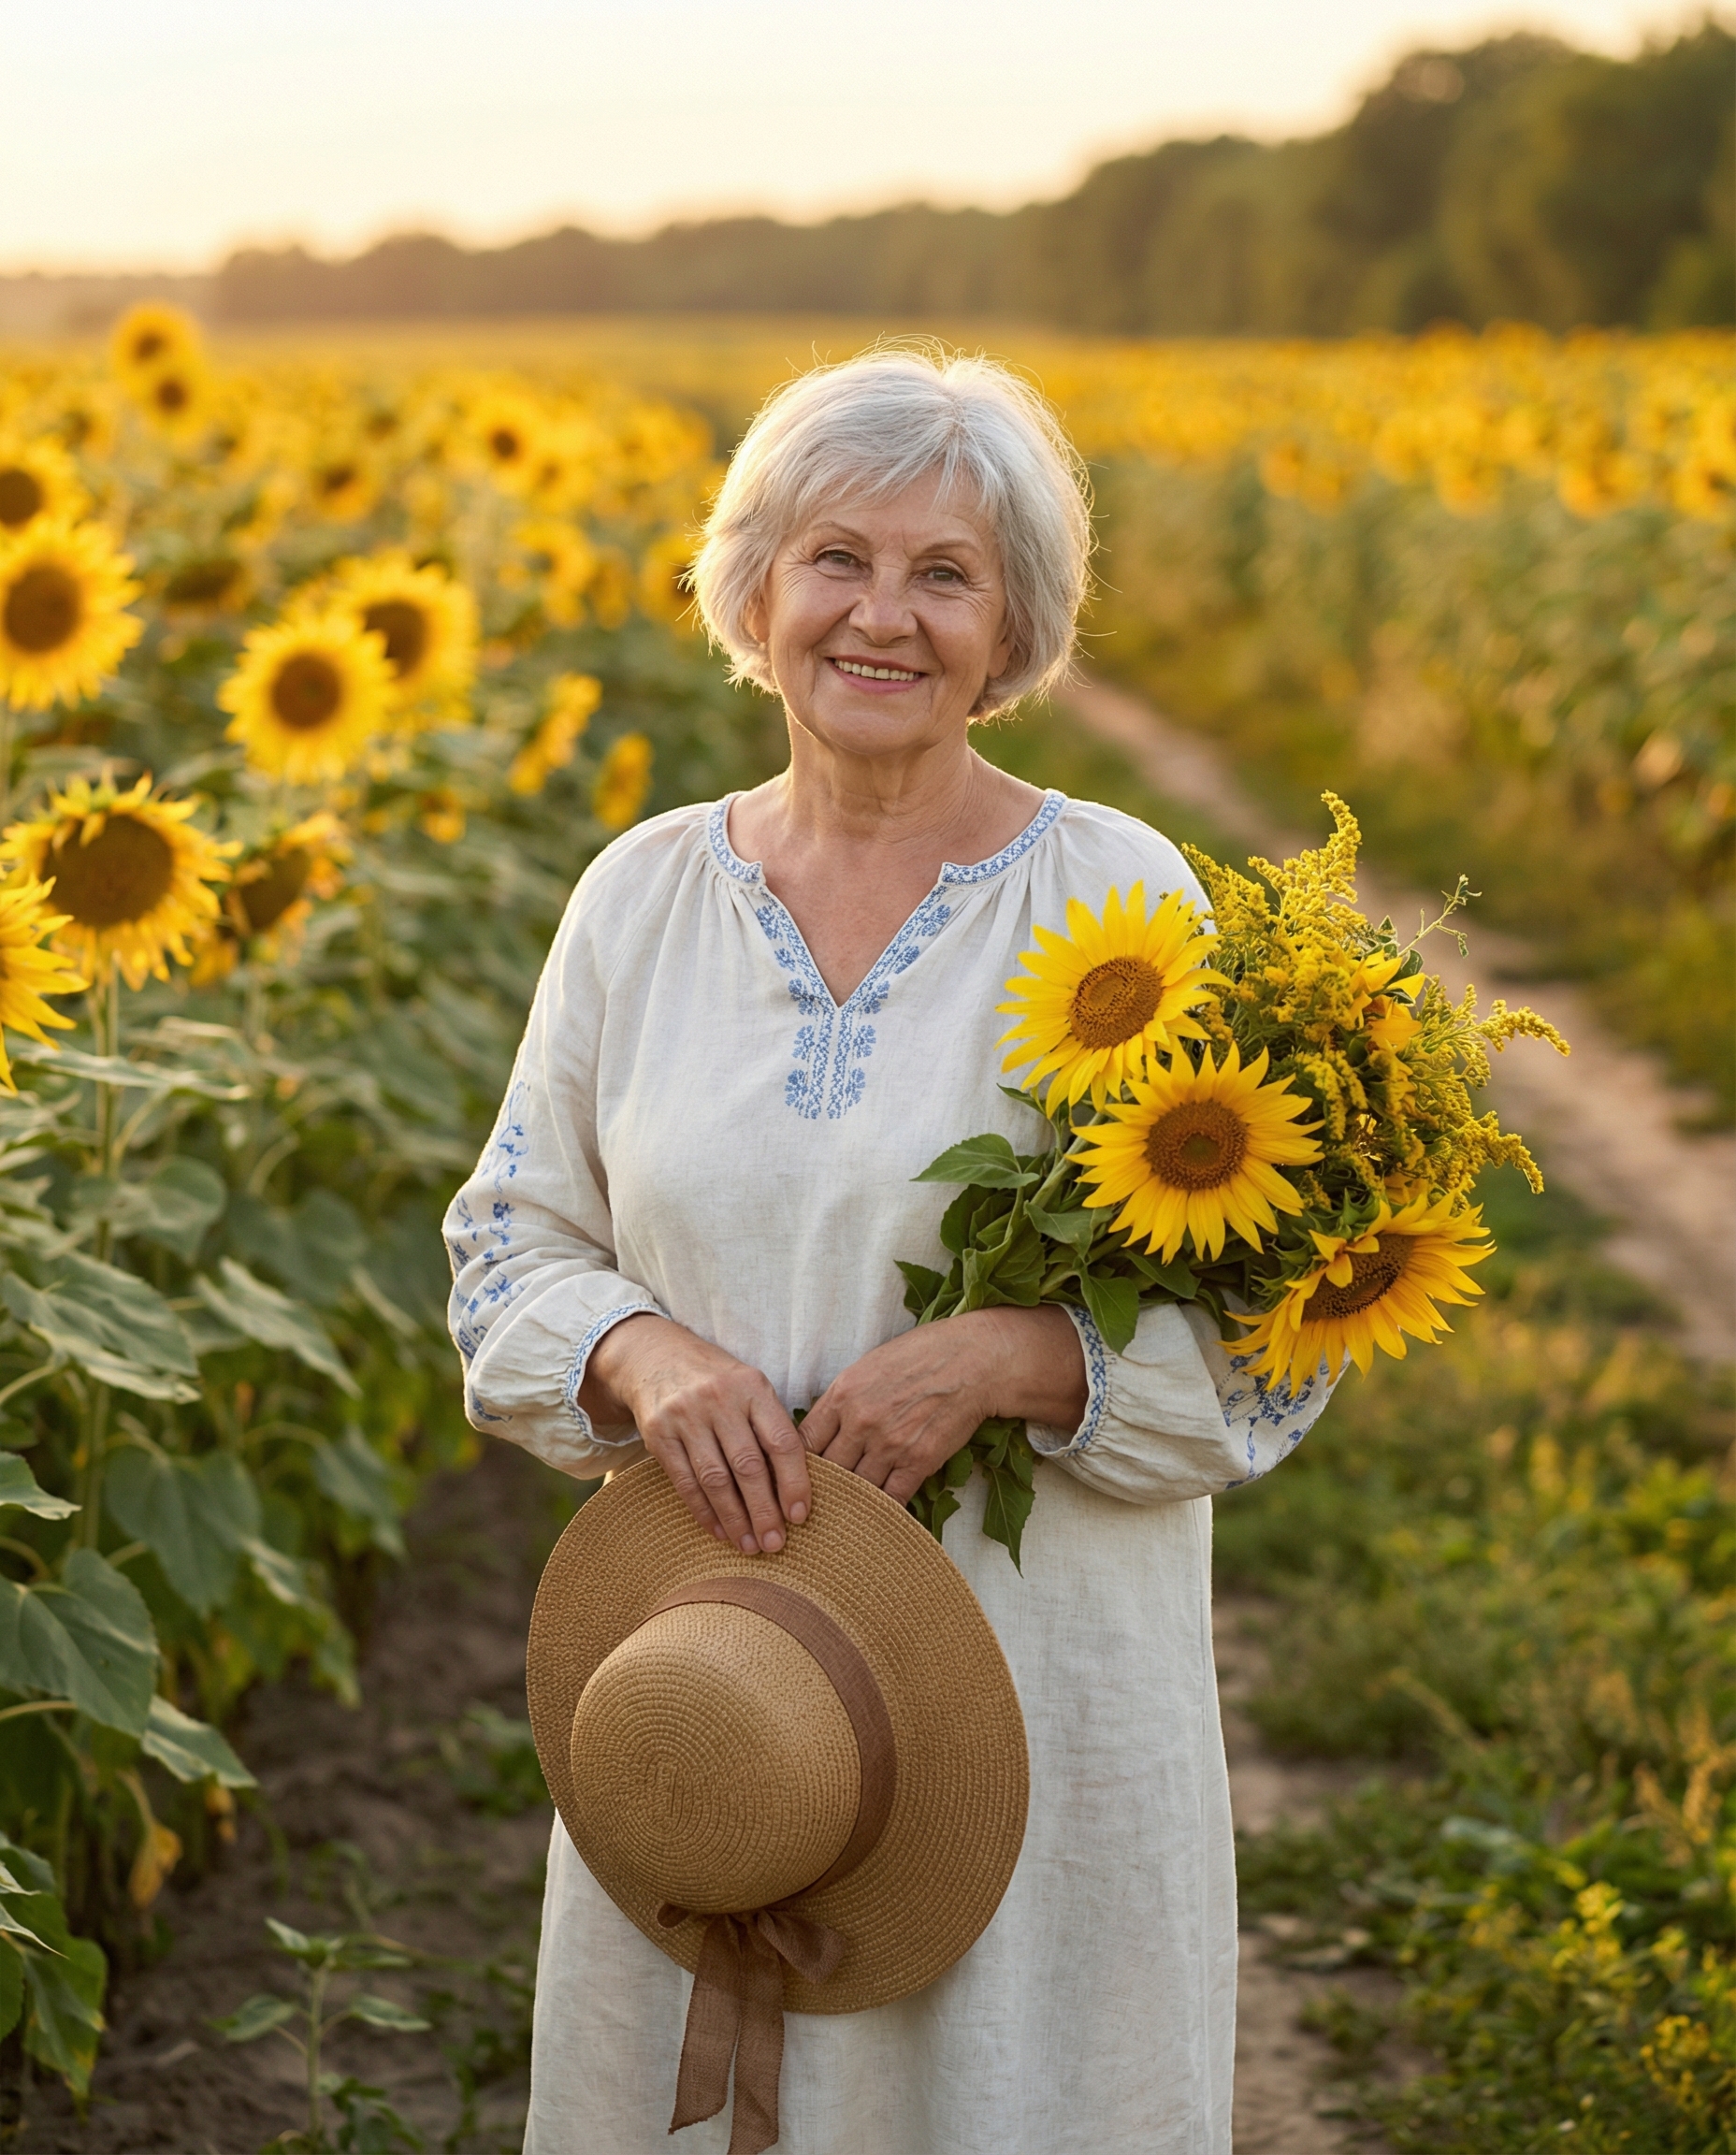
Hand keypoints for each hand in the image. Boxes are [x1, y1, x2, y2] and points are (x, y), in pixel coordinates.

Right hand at [581, 1315, 809, 1554]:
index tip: (800, 1516)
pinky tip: (719, 1531)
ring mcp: (685, 1416)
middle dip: (764, 1511)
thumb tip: (796, 1487)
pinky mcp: (658, 1434)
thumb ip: (770, 1426)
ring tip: (750, 1546)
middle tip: (776, 1544)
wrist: (654, 1355)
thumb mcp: (748, 1387)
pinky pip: (684, 1481)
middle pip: (748, 1466)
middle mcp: (720, 1399)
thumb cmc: (716, 1380)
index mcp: (752, 1387)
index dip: (794, 1482)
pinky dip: (704, 1511)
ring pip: (716, 1479)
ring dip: (735, 1518)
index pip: (781, 1441)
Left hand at [800, 1306, 1085, 1506]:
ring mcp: (889, 1445)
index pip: (803, 1442)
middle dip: (820, 1489)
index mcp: (842, 1395)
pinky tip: (875, 1517)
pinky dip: (882, 1509)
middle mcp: (861, 1422)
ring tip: (840, 1518)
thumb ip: (842, 1399)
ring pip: (856, 1488)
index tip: (793, 1478)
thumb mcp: (868, 1366)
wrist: (972, 1361)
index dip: (794, 1464)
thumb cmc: (920, 1356)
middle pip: (827, 1470)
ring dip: (849, 1503)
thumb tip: (822, 1428)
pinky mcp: (919, 1461)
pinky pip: (892, 1498)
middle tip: (810, 1506)